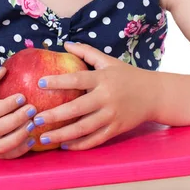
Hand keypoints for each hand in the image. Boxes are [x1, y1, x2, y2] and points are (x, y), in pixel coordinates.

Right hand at [0, 66, 37, 158]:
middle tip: (33, 109)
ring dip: (19, 137)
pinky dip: (20, 150)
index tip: (22, 96)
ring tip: (33, 124)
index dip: (7, 105)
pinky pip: (5, 156)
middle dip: (17, 120)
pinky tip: (33, 139)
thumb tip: (2, 70)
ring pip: (1, 146)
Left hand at [34, 42, 155, 149]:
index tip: (40, 83)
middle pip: (77, 108)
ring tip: (42, 137)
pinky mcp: (116, 129)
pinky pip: (95, 140)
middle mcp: (107, 97)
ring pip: (83, 128)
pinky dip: (79, 144)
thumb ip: (87, 52)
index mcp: (103, 78)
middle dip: (54, 115)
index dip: (58, 81)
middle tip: (35, 118)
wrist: (154, 94)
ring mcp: (112, 115)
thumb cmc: (128, 75)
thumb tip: (66, 44)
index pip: (77, 79)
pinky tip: (64, 145)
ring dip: (61, 134)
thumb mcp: (109, 61)